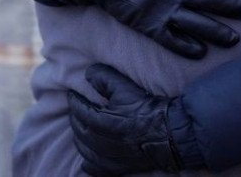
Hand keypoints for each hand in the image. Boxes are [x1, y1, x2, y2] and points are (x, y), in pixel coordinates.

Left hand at [68, 64, 182, 175]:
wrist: (168, 133)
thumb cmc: (147, 108)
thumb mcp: (125, 87)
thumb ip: (104, 77)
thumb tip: (88, 73)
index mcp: (98, 122)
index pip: (78, 109)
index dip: (74, 100)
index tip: (73, 93)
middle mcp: (98, 142)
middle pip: (78, 129)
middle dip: (75, 117)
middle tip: (76, 108)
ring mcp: (106, 157)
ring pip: (83, 148)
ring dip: (79, 137)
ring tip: (81, 127)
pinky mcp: (115, 168)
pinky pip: (93, 166)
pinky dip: (87, 160)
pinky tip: (88, 154)